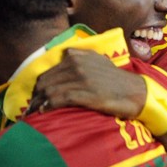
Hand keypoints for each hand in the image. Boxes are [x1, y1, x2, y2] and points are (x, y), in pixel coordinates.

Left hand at [26, 49, 146, 117]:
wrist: (134, 92)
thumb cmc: (116, 79)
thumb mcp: (99, 60)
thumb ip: (81, 57)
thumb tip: (65, 55)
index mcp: (78, 56)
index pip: (49, 71)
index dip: (40, 84)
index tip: (37, 95)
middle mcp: (77, 64)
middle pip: (46, 81)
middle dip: (36, 95)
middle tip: (31, 106)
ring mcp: (80, 79)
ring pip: (50, 90)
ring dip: (39, 102)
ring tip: (35, 111)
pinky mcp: (84, 93)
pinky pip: (59, 99)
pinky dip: (49, 105)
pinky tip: (45, 111)